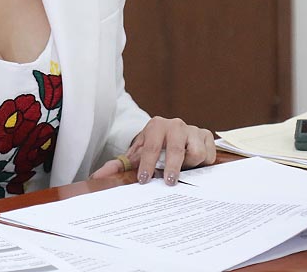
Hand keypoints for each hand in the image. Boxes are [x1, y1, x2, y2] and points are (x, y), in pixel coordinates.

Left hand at [90, 116, 215, 185]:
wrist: (171, 136)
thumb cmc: (153, 148)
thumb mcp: (136, 154)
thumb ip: (117, 166)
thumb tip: (97, 177)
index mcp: (156, 126)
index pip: (151, 147)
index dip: (147, 165)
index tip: (144, 180)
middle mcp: (175, 124)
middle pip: (177, 150)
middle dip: (173, 168)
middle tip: (169, 182)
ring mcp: (192, 129)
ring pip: (196, 153)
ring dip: (189, 165)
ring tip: (182, 168)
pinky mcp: (206, 135)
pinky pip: (209, 155)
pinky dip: (202, 164)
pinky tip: (194, 164)